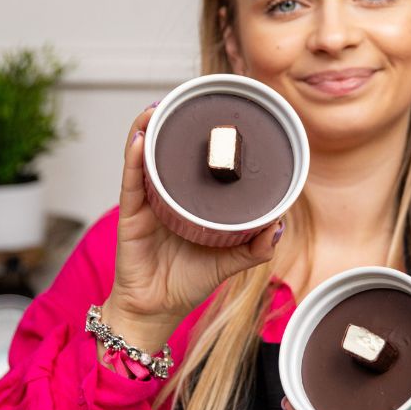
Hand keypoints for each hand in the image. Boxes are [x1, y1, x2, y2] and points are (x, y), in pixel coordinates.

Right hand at [102, 103, 283, 352]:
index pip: (194, 163)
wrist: (156, 311)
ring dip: (148, 129)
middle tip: (186, 98)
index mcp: (188, 203)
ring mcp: (146, 202)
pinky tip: (140, 137)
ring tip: (159, 107)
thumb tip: (280, 226)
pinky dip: (134, 158)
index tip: (215, 112)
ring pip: (144, 157)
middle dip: (173, 124)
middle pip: (166, 151)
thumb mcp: (229, 263)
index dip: (200, 138)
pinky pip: (131, 181)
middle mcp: (166, 196)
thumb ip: (255, 247)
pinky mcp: (131, 215)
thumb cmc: (187, 283)